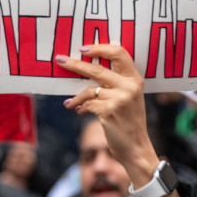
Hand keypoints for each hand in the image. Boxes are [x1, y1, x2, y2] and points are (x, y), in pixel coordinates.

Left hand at [59, 44, 181, 196]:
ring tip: (70, 103)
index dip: (100, 48)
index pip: (119, 52)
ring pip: (89, 89)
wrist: (136, 148)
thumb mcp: (129, 98)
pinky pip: (87, 104)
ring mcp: (120, 98)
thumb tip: (89, 69)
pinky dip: (80, 108)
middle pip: (97, 68)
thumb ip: (116, 83)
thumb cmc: (129, 122)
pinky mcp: (109, 111)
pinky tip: (79, 112)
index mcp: (135, 79)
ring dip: (76, 97)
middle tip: (60, 60)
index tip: (83, 48)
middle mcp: (130, 86)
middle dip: (75, 64)